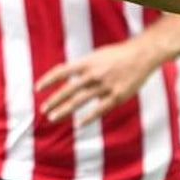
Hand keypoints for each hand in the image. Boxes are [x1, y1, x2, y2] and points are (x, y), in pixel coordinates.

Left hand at [36, 38, 160, 125]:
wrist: (141, 55)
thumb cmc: (117, 55)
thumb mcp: (95, 55)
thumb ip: (82, 67)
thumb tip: (67, 77)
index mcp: (86, 62)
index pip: (61, 71)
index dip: (48, 80)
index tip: (37, 88)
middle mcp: (93, 74)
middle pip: (68, 89)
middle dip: (53, 100)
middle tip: (43, 110)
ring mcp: (105, 86)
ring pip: (80, 101)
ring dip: (64, 110)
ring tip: (53, 117)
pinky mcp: (117, 96)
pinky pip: (99, 109)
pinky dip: (87, 118)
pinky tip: (77, 124)